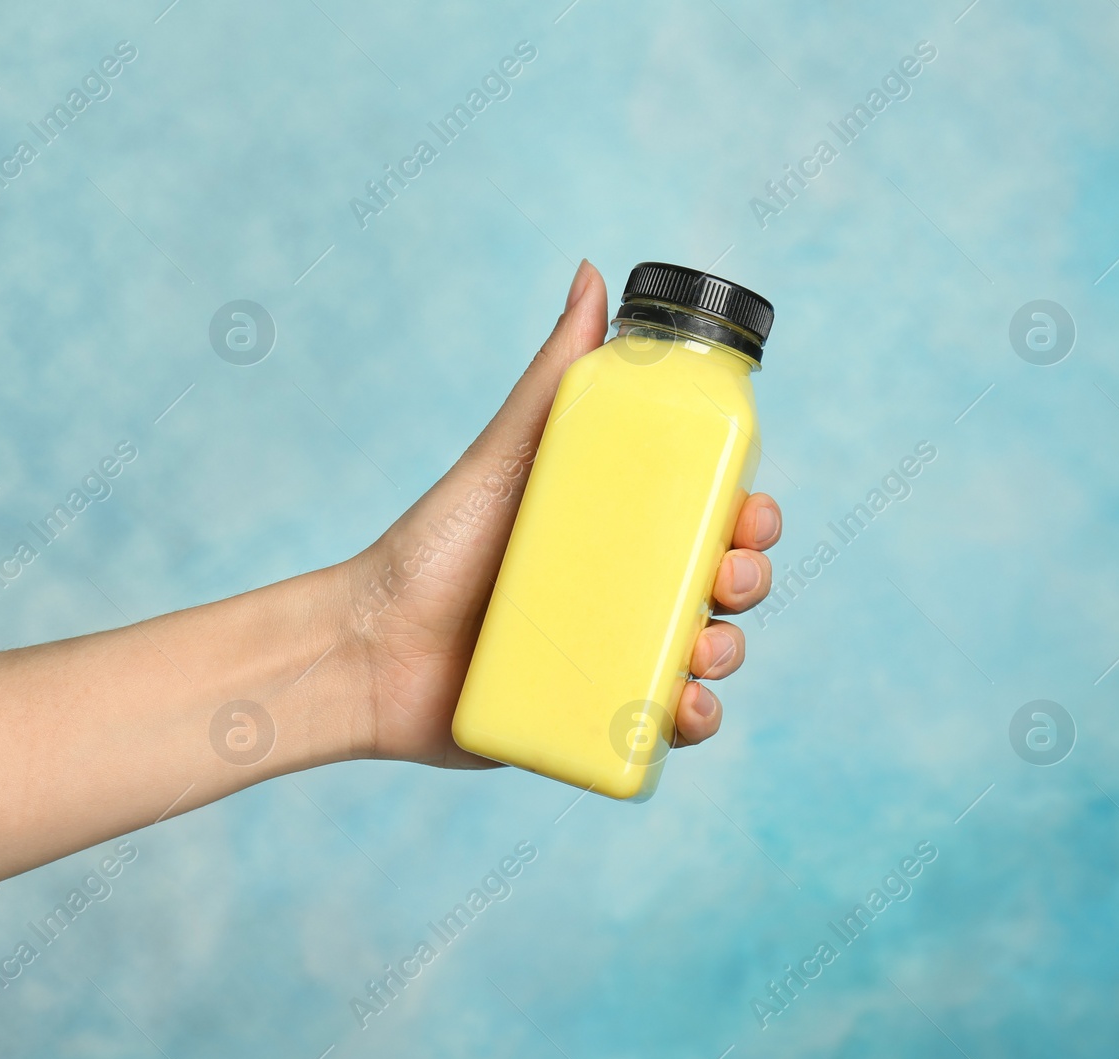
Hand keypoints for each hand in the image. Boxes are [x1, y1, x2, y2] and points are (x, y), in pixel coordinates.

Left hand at [341, 260, 781, 766]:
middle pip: (720, 586)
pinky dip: (691, 722)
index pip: (708, 519)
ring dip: (728, 653)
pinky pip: (660, 725)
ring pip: (703, 656)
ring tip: (701, 651)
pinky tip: (687, 710)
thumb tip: (589, 273)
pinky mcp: (589, 717)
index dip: (748, 518)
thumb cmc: (436, 545)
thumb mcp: (506, 456)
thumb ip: (553, 376)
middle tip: (727, 579)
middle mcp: (623, 593)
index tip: (750, 513)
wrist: (369, 648)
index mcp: (617, 531)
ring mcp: (610, 658)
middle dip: (748, 581)